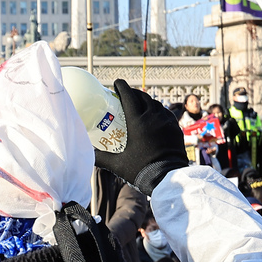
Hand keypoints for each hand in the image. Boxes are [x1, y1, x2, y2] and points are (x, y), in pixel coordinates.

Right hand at [92, 79, 189, 194]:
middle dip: (133, 92)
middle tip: (125, 94)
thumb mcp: (117, 164)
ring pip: (156, 104)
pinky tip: (154, 117)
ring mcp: (166, 122)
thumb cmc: (141, 170)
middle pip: (142, 96)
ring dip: (146, 101)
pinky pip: (166, 113)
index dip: (121, 87)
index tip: (116, 83)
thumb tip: (86, 153)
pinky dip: (158, 111)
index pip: (128, 96)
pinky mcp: (175, 128)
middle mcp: (153, 118)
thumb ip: (100, 157)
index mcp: (137, 122)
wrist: (168, 179)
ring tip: (139, 105)